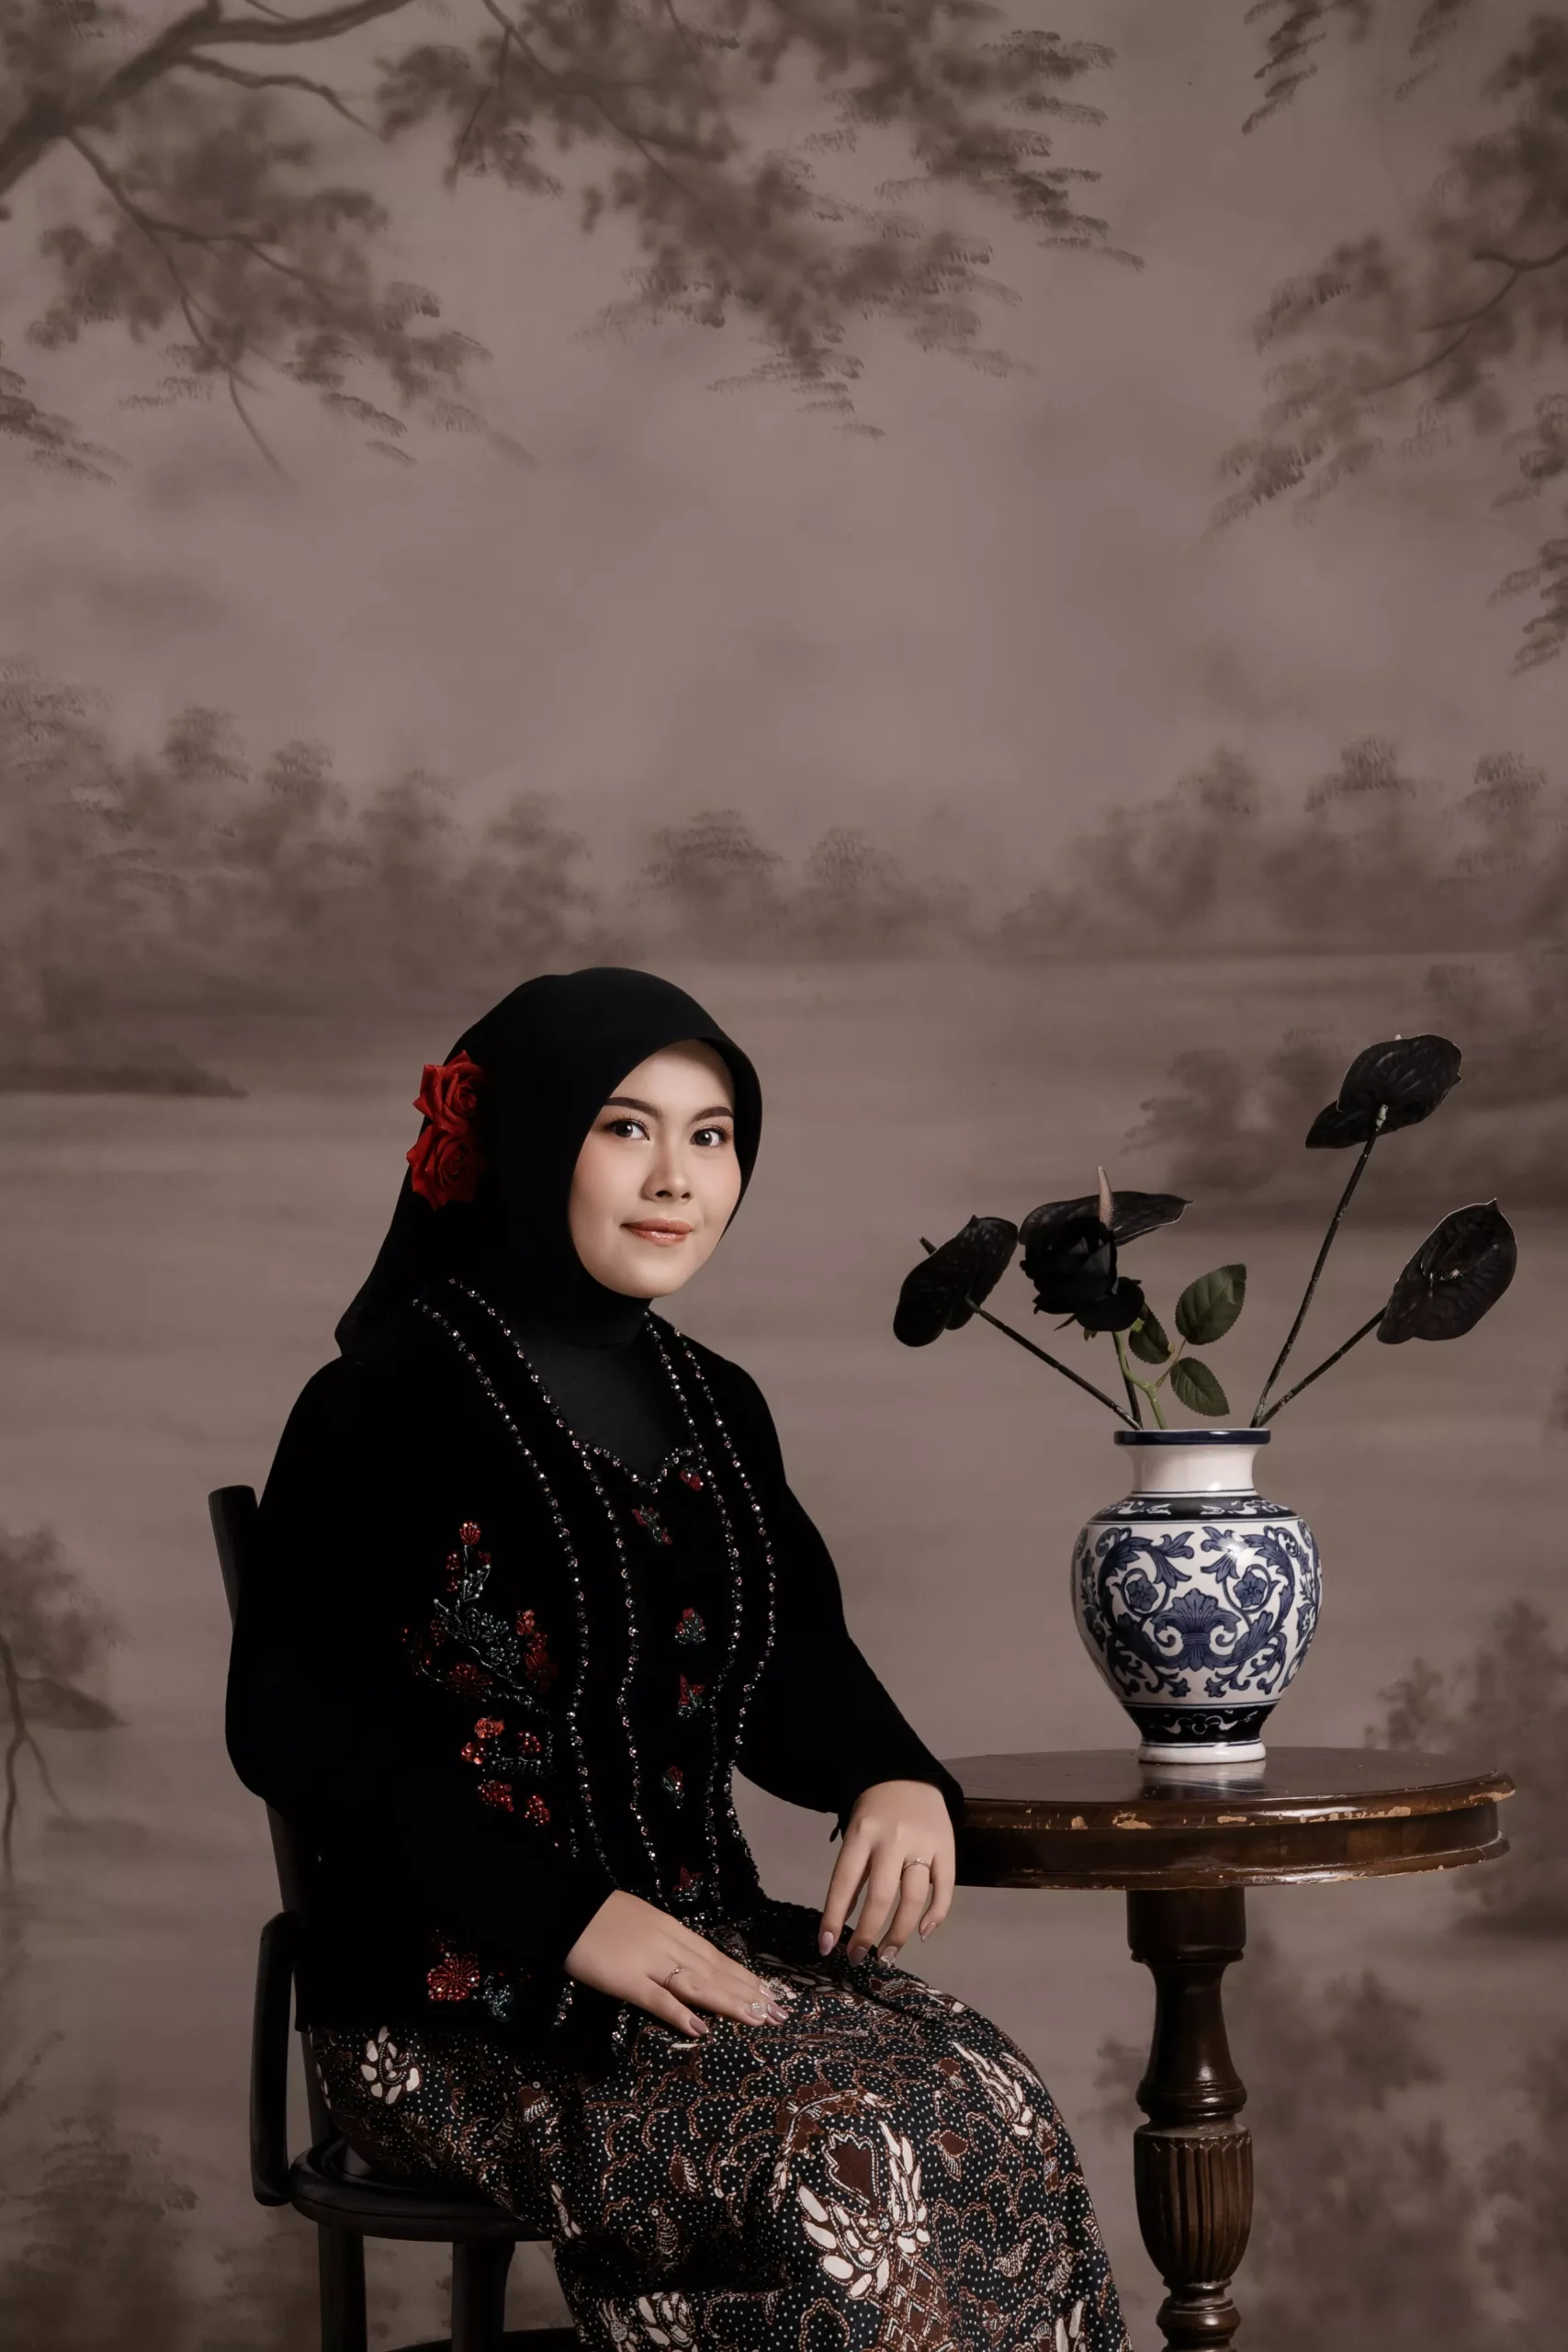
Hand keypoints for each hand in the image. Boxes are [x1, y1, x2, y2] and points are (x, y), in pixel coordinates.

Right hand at [564, 1890, 794, 2035]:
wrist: (566, 1907)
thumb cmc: (601, 1917)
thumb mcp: (643, 1922)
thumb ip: (667, 1942)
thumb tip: (691, 1963)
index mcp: (673, 1930)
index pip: (716, 1957)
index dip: (744, 1976)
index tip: (769, 1992)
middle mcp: (669, 1944)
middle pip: (716, 1971)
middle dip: (749, 1993)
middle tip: (779, 2012)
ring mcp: (649, 1962)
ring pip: (698, 1983)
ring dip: (731, 2002)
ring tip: (759, 2017)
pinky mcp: (626, 1980)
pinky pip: (657, 1998)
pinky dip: (679, 2012)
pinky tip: (702, 2027)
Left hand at [818, 1779, 955, 1964]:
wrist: (908, 1776)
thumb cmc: (874, 1812)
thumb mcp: (854, 1834)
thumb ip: (853, 1875)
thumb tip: (841, 1923)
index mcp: (862, 1833)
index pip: (844, 1882)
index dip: (833, 1917)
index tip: (826, 1947)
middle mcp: (892, 1839)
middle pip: (881, 1895)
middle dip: (867, 1933)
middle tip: (858, 1957)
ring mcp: (923, 1844)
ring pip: (913, 1897)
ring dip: (899, 1932)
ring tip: (887, 1953)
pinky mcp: (947, 1847)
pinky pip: (944, 1888)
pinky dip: (936, 1915)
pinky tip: (923, 1933)